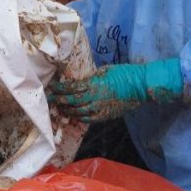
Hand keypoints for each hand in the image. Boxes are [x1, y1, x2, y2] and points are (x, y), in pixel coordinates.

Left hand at [47, 59, 182, 123]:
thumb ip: (90, 78)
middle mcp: (94, 98)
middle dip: (59, 101)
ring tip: (60, 108)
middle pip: (72, 101)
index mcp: (93, 85)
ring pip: (78, 112)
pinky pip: (89, 119)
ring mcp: (100, 109)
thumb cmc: (124, 73)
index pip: (71, 88)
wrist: (141, 86)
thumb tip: (80, 81)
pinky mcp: (106, 116)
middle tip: (49, 100)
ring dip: (68, 110)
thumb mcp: (104, 70)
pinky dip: (80, 117)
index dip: (59, 89)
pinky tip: (74, 115)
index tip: (51, 89)